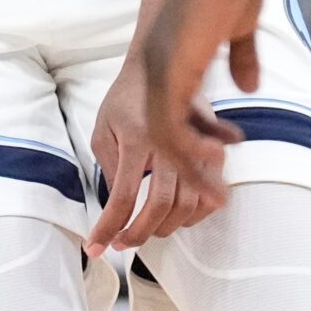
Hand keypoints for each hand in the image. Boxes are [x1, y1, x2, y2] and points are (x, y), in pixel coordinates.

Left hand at [84, 54, 222, 255]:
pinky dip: (195, 215)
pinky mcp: (214, 148)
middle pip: (162, 204)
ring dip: (167, 227)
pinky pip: (211, 193)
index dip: (109, 227)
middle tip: (123, 243)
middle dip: (140, 233)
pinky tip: (176, 219)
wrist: (159, 63)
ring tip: (146, 231)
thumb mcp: (104, 130)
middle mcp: (171, 141)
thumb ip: (110, 168)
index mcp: (138, 136)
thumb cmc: (125, 100)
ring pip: (190, 203)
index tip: (96, 247)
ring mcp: (198, 144)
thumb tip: (118, 204)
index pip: (124, 195)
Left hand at [137, 0, 261, 201]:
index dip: (185, 155)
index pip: (167, 125)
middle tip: (196, 206)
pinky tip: (215, 167)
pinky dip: (190, 152)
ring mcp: (157, 75)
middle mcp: (154, 76)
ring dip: (185, 174)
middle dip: (168, 183)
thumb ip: (240, 59)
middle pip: (153, 144)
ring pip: (160, 144)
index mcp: (168, 67)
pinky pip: (169, 128)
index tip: (210, 176)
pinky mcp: (167, 73)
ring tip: (215, 197)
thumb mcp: (237, 28)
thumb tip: (250, 86)